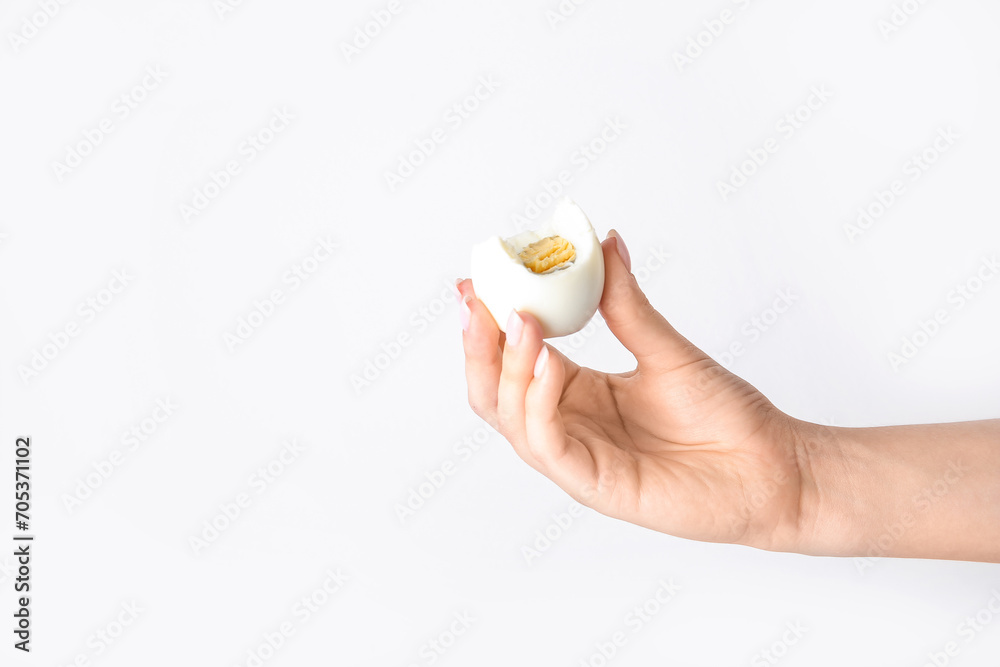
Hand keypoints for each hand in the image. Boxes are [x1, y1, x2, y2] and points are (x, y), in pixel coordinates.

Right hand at [457, 230, 806, 551]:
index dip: (488, 323)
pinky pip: (548, 444)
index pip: (514, 359)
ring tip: (522, 320)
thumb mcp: (665, 347)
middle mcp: (569, 424)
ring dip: (508, 367)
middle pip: (495, 391)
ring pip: (512, 418)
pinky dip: (539, 402)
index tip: (475, 280)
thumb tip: (605, 243)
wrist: (772, 464)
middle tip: (478, 300)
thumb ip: (626, 303)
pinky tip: (550, 362)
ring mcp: (578, 457)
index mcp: (577, 392)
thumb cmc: (724, 414)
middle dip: (479, 346)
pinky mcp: (594, 485)